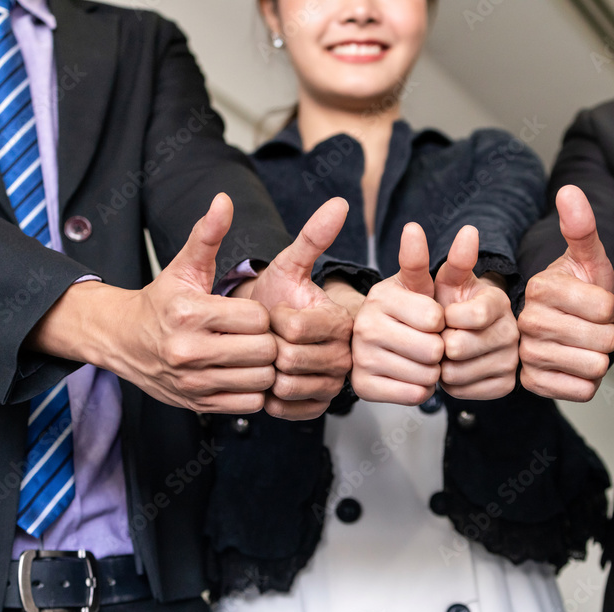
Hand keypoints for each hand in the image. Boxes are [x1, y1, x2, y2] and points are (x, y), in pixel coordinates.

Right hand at [28, 193, 278, 413]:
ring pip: (260, 380)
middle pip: (263, 351)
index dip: (262, 316)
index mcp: (189, 313)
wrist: (122, 341)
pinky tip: (243, 374)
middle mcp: (188, 350)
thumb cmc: (162, 301)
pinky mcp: (197, 405)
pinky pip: (249, 404)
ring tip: (252, 355)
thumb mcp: (183, 267)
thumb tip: (223, 200)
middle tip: (257, 336)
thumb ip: (207, 234)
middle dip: (268, 343)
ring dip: (264, 368)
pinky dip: (254, 391)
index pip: (257, 318)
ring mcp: (192, 382)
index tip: (250, 314)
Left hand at [242, 198, 353, 419]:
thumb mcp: (290, 265)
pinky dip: (269, 396)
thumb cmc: (278, 297)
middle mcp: (346, 356)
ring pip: (287, 386)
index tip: (272, 312)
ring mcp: (334, 385)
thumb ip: (313, 237)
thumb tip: (340, 201)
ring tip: (268, 355)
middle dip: (268, 346)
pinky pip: (285, 408)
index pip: (295, 328)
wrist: (272, 336)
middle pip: (291, 359)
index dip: (273, 321)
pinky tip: (268, 377)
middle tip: (268, 336)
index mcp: (342, 320)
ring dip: (266, 372)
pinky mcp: (318, 408)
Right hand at [351, 223, 444, 405]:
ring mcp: (360, 357)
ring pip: (425, 375)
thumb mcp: (433, 284)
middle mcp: (365, 324)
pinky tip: (411, 374)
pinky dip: (422, 388)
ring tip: (419, 358)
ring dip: (433, 371)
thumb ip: (455, 261)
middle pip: (432, 350)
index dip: (442, 322)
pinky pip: (414, 395)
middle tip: (427, 341)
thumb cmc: (414, 309)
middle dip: (440, 349)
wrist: (381, 340)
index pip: (435, 318)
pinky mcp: (363, 386)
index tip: (431, 317)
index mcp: (382, 295)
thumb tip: (472, 230)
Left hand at [433, 226, 518, 398]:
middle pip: (459, 348)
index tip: (443, 314)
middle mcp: (513, 331)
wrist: (456, 333)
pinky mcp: (505, 385)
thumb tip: (469, 230)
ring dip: (440, 365)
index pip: (471, 316)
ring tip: (445, 350)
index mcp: (499, 301)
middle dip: (438, 342)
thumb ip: (453, 260)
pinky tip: (454, 367)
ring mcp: (511, 360)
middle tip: (441, 335)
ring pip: (456, 373)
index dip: (446, 318)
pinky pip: (462, 391)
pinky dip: (449, 383)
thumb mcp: (445, 280)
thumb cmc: (448, 303)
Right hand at [518, 185, 613, 401]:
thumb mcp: (589, 259)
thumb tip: (568, 189)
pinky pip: (582, 390)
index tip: (602, 304)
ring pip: (594, 367)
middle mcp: (526, 320)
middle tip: (598, 327)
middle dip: (611, 335)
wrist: (568, 330)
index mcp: (541, 286)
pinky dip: (589, 382)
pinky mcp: (532, 383)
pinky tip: (579, 365)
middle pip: (602, 340)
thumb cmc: (583, 292)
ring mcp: (526, 354)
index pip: (604, 308)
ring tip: (589, 344)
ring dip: (602, 358)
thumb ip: (582, 227)